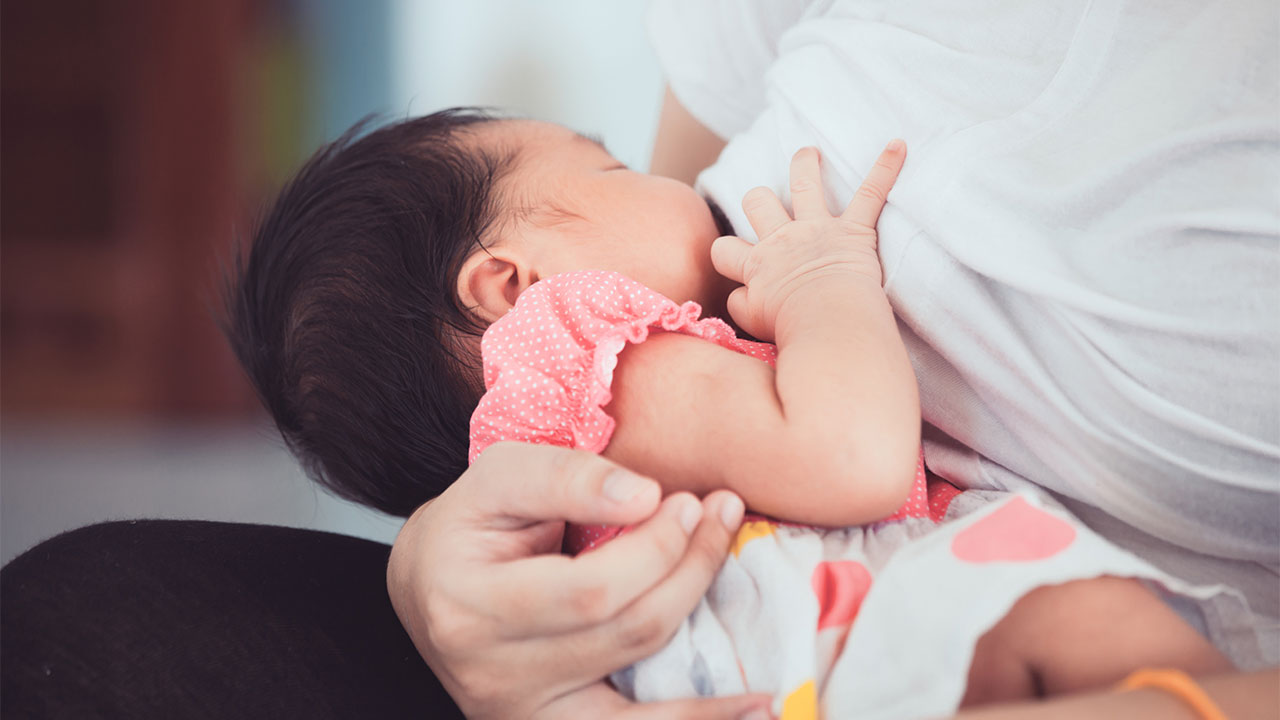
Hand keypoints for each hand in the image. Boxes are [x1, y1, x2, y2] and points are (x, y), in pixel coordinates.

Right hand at [386, 441, 770, 719]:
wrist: (427, 586)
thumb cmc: (469, 523)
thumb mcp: (499, 477)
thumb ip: (567, 477)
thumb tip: (646, 497)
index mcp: (469, 608)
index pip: (589, 592)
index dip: (655, 549)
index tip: (690, 502)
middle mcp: (493, 677)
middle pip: (625, 635)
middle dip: (688, 571)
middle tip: (720, 516)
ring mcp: (522, 715)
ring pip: (641, 696)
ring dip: (705, 640)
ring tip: (744, 586)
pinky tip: (754, 708)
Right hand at [710, 141, 905, 340]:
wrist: (828, 322)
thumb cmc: (792, 328)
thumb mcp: (751, 322)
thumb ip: (741, 303)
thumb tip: (741, 294)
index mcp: (757, 265)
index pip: (725, 250)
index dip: (726, 254)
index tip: (734, 262)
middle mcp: (782, 239)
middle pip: (758, 202)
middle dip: (758, 199)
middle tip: (763, 201)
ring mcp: (818, 230)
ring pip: (804, 183)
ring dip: (805, 165)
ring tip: (808, 154)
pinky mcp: (854, 231)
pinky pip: (871, 193)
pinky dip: (885, 169)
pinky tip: (897, 146)